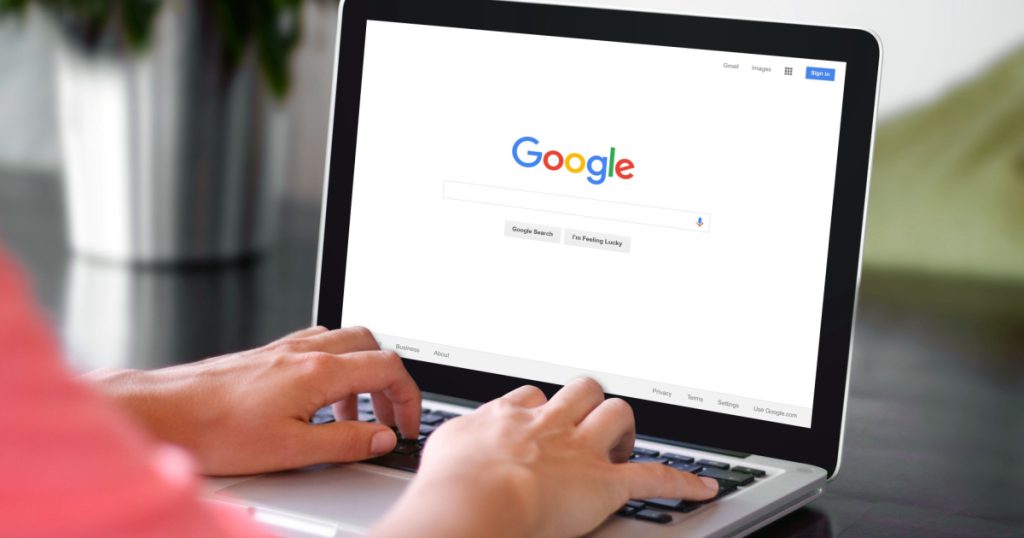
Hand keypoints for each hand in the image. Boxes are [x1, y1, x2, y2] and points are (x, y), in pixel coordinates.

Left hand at [87, 326, 420, 474]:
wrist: (165, 413)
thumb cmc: (216, 430)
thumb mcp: (292, 450)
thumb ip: (346, 442)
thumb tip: (382, 438)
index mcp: (319, 371)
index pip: (388, 368)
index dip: (409, 398)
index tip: (406, 425)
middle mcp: (305, 351)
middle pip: (372, 345)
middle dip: (389, 380)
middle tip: (387, 417)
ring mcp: (284, 349)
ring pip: (344, 342)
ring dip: (361, 374)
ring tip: (352, 415)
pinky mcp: (266, 355)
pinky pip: (316, 346)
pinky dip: (333, 368)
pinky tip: (318, 399)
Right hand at [373, 378, 718, 537]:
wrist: (472, 501)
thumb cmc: (449, 485)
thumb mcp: (441, 450)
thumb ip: (453, 443)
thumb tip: (448, 449)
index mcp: (507, 418)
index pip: (530, 397)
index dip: (540, 408)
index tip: (540, 419)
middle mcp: (547, 425)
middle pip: (579, 391)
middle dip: (587, 403)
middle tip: (586, 422)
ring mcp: (578, 451)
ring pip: (616, 415)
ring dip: (623, 428)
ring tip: (624, 442)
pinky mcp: (605, 483)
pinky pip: (654, 477)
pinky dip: (682, 481)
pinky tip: (702, 486)